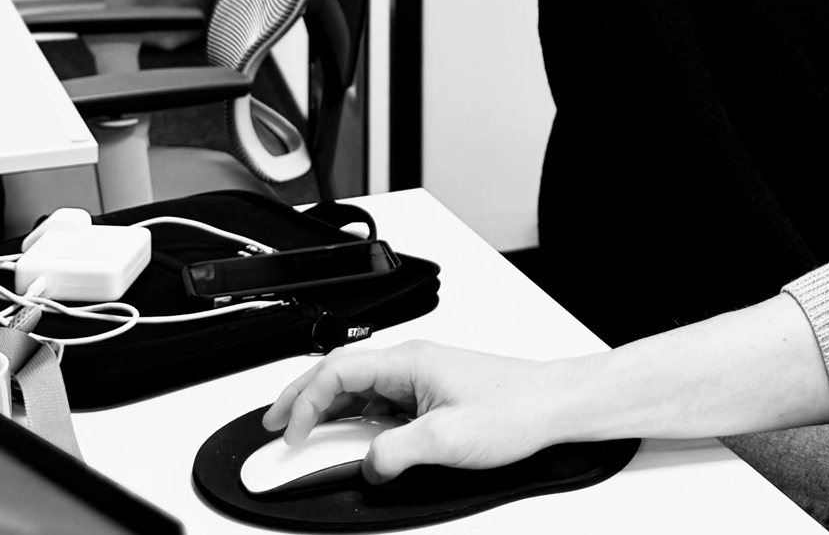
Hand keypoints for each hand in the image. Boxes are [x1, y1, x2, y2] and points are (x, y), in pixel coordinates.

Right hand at [262, 340, 572, 482]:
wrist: (555, 406)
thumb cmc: (515, 409)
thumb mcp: (446, 439)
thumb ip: (395, 453)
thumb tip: (369, 465)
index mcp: (407, 362)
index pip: (335, 373)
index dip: (303, 403)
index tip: (290, 435)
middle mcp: (411, 364)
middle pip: (339, 375)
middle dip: (300, 399)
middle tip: (273, 426)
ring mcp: (421, 379)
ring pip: (358, 389)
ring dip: (327, 410)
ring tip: (301, 432)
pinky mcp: (432, 395)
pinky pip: (380, 403)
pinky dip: (356, 419)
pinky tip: (351, 437)